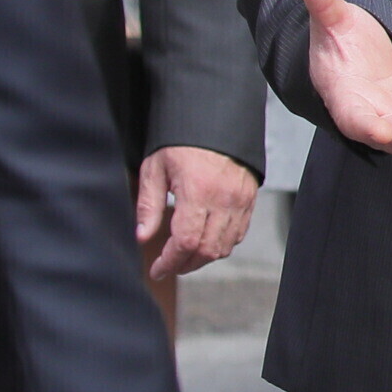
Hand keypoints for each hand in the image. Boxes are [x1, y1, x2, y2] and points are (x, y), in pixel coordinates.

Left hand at [138, 146, 258, 281]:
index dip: (170, 262)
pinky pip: (239, 234)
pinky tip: (205, 239)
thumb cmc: (181, 143)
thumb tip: (142, 236)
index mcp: (197, 191)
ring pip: (225, 246)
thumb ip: (149, 205)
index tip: (157, 269)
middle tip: (169, 265)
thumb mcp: (155, 169)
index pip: (186, 241)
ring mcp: (240, 200)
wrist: (214, 121)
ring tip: (185, 255)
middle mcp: (224, 199)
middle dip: (185, 264)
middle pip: (207, 250)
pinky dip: (222, 244)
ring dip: (204, 257)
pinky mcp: (249, 199)